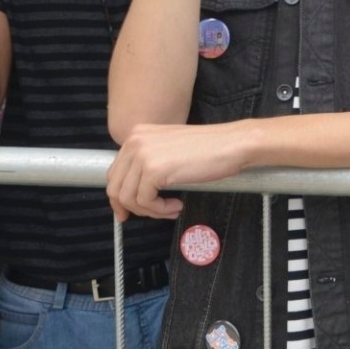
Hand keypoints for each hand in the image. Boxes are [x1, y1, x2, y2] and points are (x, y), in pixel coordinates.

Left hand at [106, 121, 255, 220]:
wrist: (233, 144)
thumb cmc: (210, 148)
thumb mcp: (170, 149)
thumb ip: (149, 162)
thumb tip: (135, 191)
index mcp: (138, 134)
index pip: (115, 172)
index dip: (120, 196)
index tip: (127, 210)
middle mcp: (135, 141)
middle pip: (116, 186)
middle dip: (132, 207)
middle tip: (151, 214)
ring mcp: (142, 155)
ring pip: (128, 198)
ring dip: (150, 210)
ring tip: (170, 209)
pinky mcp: (153, 170)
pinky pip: (145, 202)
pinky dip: (159, 210)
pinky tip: (176, 204)